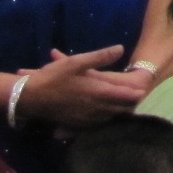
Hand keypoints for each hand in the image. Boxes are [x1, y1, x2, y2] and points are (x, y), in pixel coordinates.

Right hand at [23, 46, 144, 128]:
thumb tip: (120, 48)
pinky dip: (103, 120)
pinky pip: (94, 124)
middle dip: (128, 105)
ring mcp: (84, 118)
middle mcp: (93, 108)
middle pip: (117, 109)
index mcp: (96, 92)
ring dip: (117, 113)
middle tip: (138, 100)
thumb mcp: (77, 61)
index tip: (143, 91)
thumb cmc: (54, 77)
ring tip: (126, 108)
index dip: (134, 94)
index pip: (122, 95)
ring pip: (107, 118)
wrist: (29, 98)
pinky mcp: (75, 123)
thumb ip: (100, 57)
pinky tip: (103, 117)